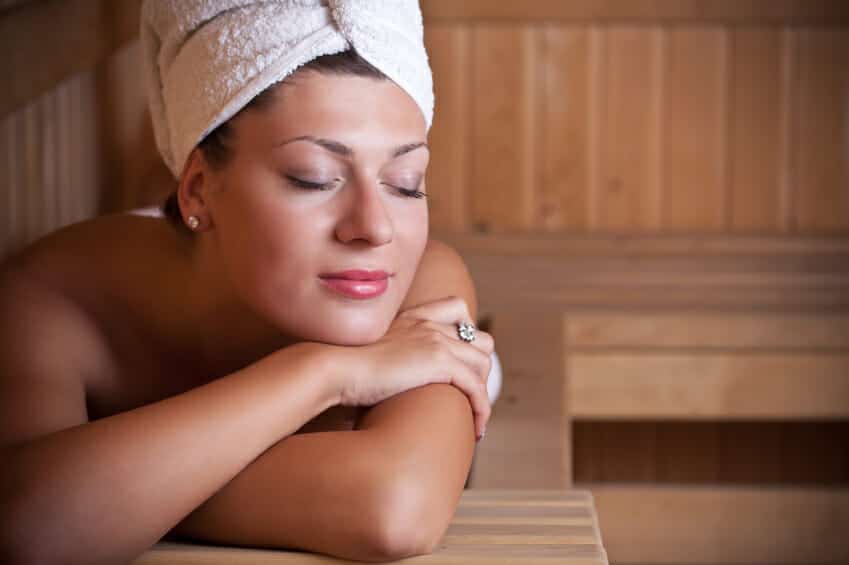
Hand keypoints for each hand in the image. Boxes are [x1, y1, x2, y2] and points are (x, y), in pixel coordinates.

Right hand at [337, 296, 493, 438]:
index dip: (468, 336)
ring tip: (475, 417)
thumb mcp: (369, 354)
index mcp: (413, 317)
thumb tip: (387, 381)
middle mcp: (429, 324)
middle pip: (481, 339)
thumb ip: (387, 357)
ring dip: (484, 392)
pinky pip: (476, 387)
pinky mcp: (439, 362)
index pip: (458, 309)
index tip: (461, 366)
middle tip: (469, 397)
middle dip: (481, 369)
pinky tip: (476, 429)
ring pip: (483, 363)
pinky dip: (482, 409)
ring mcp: (436, 340)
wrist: (334, 368)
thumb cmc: (341, 370)